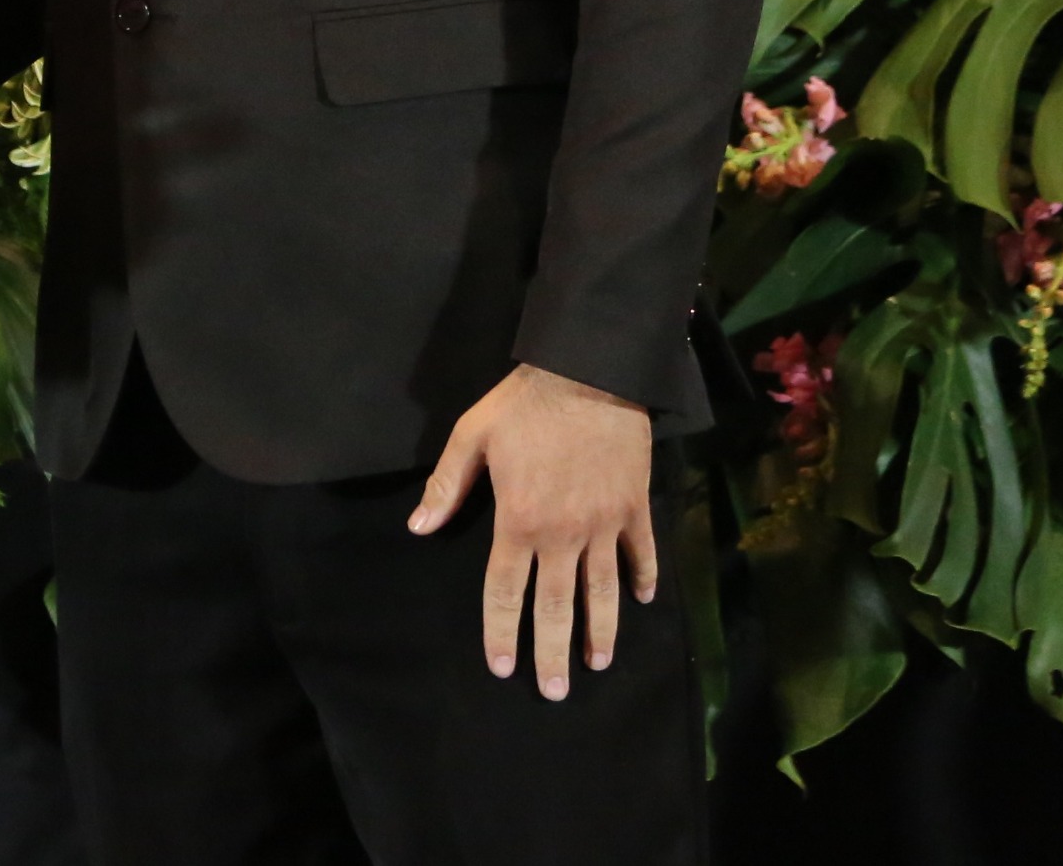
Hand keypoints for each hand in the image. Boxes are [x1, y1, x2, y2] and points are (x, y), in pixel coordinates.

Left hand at [409, 364, 655, 699]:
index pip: (504, 591)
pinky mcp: (634, 506)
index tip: (503, 667)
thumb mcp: (472, 435)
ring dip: (600, 630)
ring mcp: (604, 524)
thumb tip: (420, 528)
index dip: (501, 632)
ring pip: (602, 591)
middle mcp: (563, 534)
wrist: (591, 371)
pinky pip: (640, 552)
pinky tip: (642, 600)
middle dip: (553, 653)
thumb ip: (448, 486)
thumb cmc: (525, 403)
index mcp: (519, 521)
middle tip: (555, 692)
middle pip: (556, 606)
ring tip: (598, 662)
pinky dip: (642, 577)